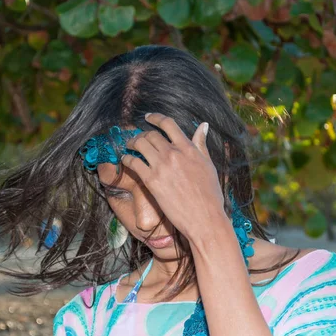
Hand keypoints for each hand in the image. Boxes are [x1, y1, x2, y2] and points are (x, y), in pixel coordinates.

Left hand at [121, 113, 226, 240]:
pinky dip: (127, 159)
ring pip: (140, 145)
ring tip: (129, 146)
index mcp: (189, 148)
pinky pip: (133, 163)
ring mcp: (161, 167)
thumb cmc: (211, 195)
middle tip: (138, 138)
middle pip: (151, 134)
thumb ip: (201, 145)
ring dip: (132, 143)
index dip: (155, 117)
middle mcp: (174, 154)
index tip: (148, 117)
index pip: (169, 124)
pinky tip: (125, 161)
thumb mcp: (209, 165)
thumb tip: (203, 126)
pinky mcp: (151, 181)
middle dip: (142, 134)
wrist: (204, 218)